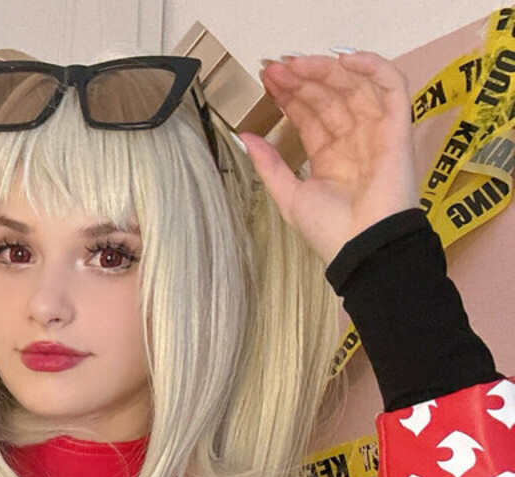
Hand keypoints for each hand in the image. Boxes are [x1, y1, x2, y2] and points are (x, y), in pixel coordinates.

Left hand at [239, 51, 417, 265]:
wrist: (364, 248)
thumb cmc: (330, 233)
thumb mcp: (289, 196)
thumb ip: (269, 165)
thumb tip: (245, 137)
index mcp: (329, 157)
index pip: (310, 115)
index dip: (290, 96)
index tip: (268, 81)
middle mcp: (353, 141)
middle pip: (329, 97)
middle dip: (302, 80)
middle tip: (276, 70)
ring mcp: (376, 133)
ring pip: (354, 87)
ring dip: (326, 70)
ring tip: (297, 65)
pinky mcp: (398, 129)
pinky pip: (392, 87)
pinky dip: (373, 67)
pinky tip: (345, 60)